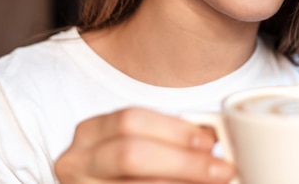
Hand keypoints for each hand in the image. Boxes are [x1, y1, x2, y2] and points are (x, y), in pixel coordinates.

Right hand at [54, 107, 234, 183]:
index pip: (131, 120)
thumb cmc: (128, 169)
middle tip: (221, 170)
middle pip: (130, 154)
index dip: (174, 130)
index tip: (210, 141)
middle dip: (182, 162)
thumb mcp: (141, 145)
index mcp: (90, 132)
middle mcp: (76, 161)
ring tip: (214, 182)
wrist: (108, 183)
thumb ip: (169, 139)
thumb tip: (213, 138)